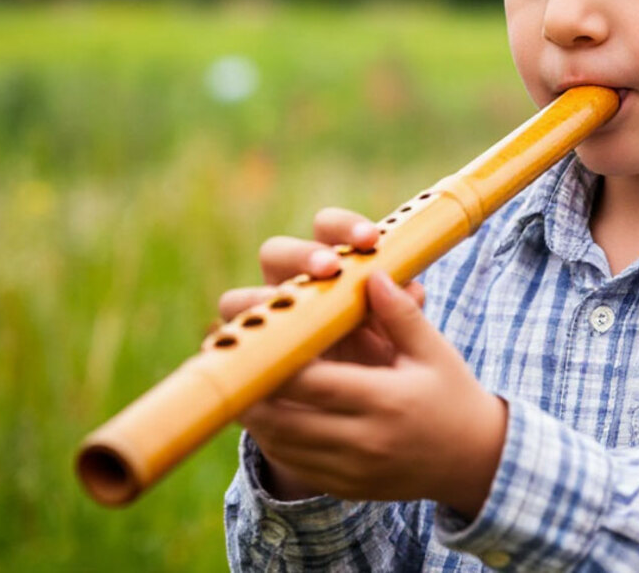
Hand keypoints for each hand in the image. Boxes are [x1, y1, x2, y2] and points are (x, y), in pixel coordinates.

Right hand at [221, 207, 425, 365]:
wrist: (363, 412)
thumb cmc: (384, 357)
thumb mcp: (400, 337)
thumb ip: (404, 312)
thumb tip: (414, 289)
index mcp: (329, 265)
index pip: (327, 227)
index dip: (343, 226)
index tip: (370, 240)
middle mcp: (289, 286)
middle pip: (274, 252)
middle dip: (300, 257)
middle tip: (329, 270)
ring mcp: (262, 322)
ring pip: (238, 299)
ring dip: (259, 302)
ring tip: (287, 318)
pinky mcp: (244, 360)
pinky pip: (224, 351)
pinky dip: (234, 354)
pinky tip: (255, 368)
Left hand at [221, 207, 429, 498]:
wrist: (475, 460)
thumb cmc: (452, 394)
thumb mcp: (433, 350)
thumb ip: (400, 313)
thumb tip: (369, 271)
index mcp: (386, 400)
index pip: (311, 382)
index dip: (273, 362)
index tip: (252, 338)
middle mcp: (365, 439)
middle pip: (284, 418)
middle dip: (251, 389)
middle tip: (234, 360)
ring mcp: (353, 469)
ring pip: (281, 445)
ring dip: (256, 416)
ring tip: (243, 383)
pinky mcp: (346, 487)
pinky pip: (295, 465)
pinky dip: (274, 439)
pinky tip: (267, 414)